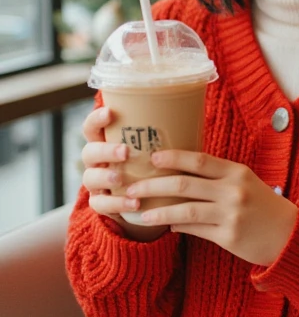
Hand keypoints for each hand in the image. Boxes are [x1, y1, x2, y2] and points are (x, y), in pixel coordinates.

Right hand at [80, 106, 167, 241]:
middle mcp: (96, 161)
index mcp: (105, 142)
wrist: (147, 201)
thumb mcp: (151, 150)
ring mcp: (96, 184)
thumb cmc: (151, 166)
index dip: (96, 119)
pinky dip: (117, 203)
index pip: (92, 127)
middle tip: (125, 151)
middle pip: (89, 152)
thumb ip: (159, 137)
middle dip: (105, 150)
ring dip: (106, 177)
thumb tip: (191, 115)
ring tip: (121, 178)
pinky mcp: (101, 204)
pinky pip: (101, 204)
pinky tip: (134, 202)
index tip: (110, 112)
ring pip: (90, 178)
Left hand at [125, 150, 298, 266]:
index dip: (173, 157)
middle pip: (184, 185)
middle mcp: (233, 191)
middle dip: (153, 186)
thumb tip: (178, 174)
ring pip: (185, 211)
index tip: (151, 157)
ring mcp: (231, 215)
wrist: (290, 235)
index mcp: (237, 172)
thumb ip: (217, 176)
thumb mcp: (245, 182)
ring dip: (159, 211)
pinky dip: (178, 226)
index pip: (199, 160)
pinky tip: (167, 225)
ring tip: (141, 213)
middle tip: (133, 188)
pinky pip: (195, 230)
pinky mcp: (229, 237)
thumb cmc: (263, 205)